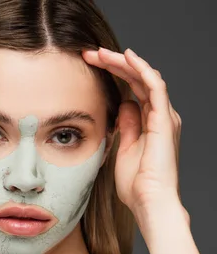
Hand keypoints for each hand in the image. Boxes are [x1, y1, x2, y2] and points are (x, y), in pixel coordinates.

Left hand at [81, 47, 182, 218]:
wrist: (149, 201)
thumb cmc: (136, 182)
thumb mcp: (124, 147)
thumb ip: (126, 125)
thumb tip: (123, 106)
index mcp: (150, 121)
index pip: (132, 88)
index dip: (112, 73)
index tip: (88, 65)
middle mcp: (160, 115)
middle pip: (137, 78)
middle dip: (113, 63)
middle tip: (89, 53)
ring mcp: (165, 116)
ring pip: (145, 76)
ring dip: (122, 62)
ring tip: (99, 52)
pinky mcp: (165, 119)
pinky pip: (155, 86)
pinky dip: (140, 68)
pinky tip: (125, 57)